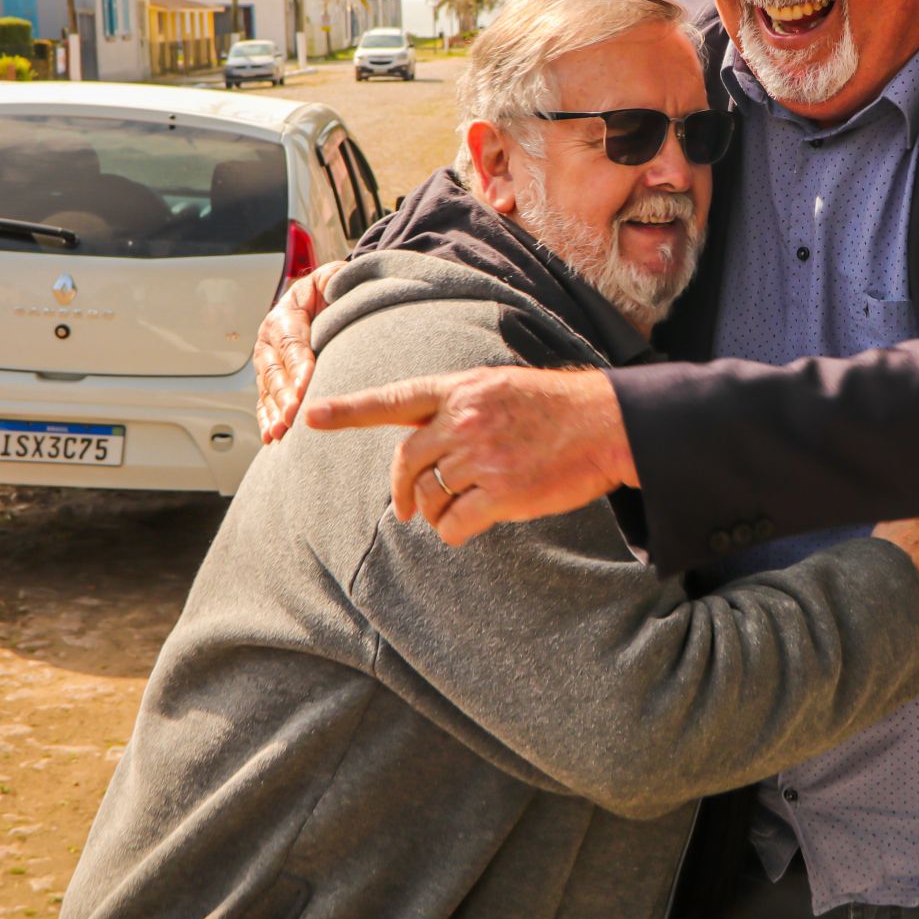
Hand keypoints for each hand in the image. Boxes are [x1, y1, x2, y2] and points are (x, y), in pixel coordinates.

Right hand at [254, 260, 346, 442]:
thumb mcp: (333, 277)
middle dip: (284, 396)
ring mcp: (267, 361)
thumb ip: (336, 278)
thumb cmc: (330, 291)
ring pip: (267, 389)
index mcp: (285, 315)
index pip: (292, 343)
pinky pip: (264, 400)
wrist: (318, 298)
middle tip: (293, 416)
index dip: (298, 366)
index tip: (306, 386)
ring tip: (281, 431)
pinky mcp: (269, 379)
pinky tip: (271, 435)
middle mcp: (270, 339)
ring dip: (273, 411)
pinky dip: (267, 418)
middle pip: (276, 371)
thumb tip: (340, 283)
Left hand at [304, 367, 637, 544]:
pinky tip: (474, 523)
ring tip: (460, 509)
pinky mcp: (502, 492)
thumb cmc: (554, 407)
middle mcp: (465, 420)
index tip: (311, 416)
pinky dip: (455, 531)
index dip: (349, 410)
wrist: (607, 424)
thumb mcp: (500, 387)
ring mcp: (482, 456)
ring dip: (436, 511)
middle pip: (405, 462)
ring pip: (429, 496)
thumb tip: (425, 450)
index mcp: (461, 389)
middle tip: (406, 509)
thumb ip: (458, 409)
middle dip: (402, 490)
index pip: (394, 399)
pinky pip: (454, 523)